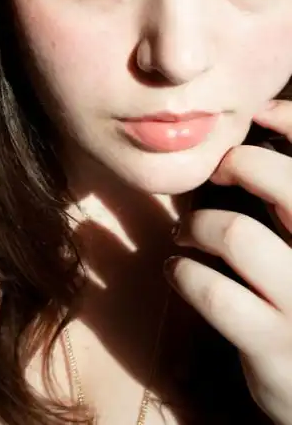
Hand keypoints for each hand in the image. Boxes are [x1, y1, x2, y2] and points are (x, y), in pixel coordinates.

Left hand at [164, 100, 291, 424]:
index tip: (260, 113)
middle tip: (218, 170)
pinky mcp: (274, 344)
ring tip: (184, 233)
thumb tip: (264, 125)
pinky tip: (177, 271)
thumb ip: (290, 200)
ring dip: (197, 225)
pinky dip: (184, 273)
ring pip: (236, 233)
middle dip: (239, 164)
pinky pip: (214, 291)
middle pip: (282, 183)